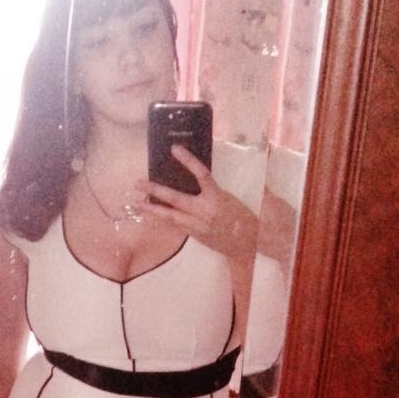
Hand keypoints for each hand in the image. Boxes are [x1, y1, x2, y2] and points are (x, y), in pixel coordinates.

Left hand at [135, 146, 258, 262]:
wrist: (250, 248)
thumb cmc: (250, 220)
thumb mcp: (246, 198)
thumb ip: (236, 179)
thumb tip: (263, 151)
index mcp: (219, 199)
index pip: (202, 175)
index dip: (189, 161)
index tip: (175, 149)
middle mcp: (205, 212)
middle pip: (176, 199)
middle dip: (155, 191)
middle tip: (138, 183)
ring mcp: (199, 226)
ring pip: (171, 216)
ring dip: (152, 209)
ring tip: (135, 203)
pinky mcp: (196, 235)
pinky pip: (176, 225)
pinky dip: (163, 218)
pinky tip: (151, 214)